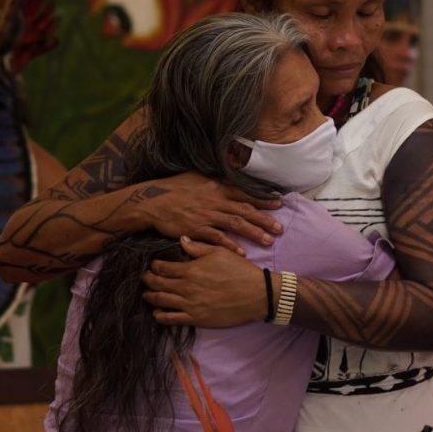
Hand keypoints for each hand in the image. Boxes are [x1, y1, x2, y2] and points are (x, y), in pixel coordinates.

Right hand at [136, 173, 282, 252]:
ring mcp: (207, 215)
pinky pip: (218, 239)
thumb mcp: (196, 177)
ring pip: (236, 224)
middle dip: (264, 219)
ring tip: (269, 241)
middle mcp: (215, 200)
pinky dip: (231, 246)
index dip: (262, 199)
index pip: (245, 193)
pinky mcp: (197, 229)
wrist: (152, 201)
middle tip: (280, 228)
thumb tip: (229, 180)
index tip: (278, 204)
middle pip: (245, 210)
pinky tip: (242, 253)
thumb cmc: (173, 188)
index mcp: (216, 186)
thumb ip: (215, 181)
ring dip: (254, 233)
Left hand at [142, 237, 266, 327]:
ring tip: (146, 294)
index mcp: (191, 269)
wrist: (256, 294)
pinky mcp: (196, 318)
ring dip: (151, 297)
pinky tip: (157, 313)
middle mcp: (186, 288)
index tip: (151, 265)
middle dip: (148, 280)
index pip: (163, 268)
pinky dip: (161, 316)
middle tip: (144, 278)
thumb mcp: (220, 252)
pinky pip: (172, 319)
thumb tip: (181, 240)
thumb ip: (198, 247)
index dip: (154, 266)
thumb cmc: (240, 270)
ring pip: (161, 301)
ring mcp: (190, 305)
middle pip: (158, 284)